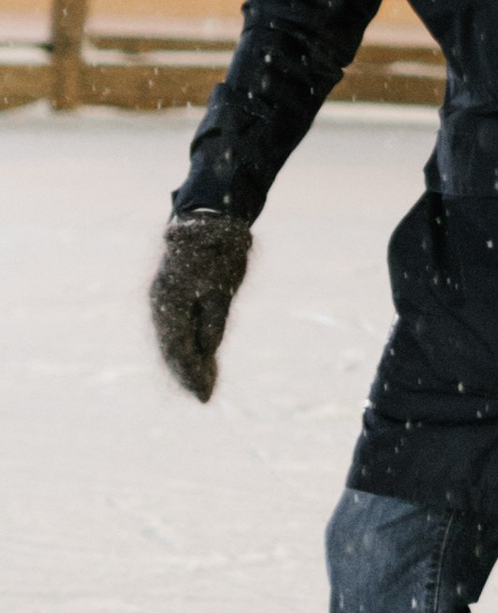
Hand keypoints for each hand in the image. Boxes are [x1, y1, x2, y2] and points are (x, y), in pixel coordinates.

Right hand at [149, 212, 253, 401]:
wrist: (210, 216)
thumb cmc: (219, 249)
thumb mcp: (222, 287)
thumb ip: (213, 319)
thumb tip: (207, 350)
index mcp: (169, 301)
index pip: (177, 348)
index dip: (190, 373)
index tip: (204, 394)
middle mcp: (160, 301)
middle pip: (171, 347)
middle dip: (187, 373)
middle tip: (205, 396)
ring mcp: (163, 298)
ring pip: (172, 339)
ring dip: (186, 363)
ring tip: (204, 385)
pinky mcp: (172, 294)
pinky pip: (176, 327)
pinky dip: (186, 345)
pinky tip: (201, 359)